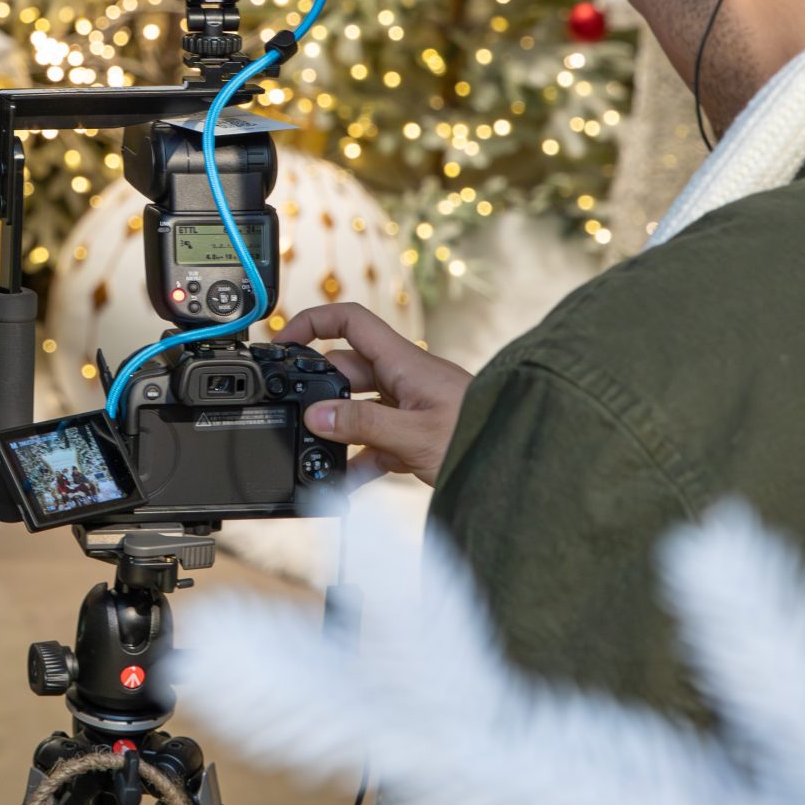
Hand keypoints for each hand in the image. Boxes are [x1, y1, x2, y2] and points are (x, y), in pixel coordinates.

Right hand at [280, 302, 473, 485]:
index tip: (283, 340)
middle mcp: (405, 379)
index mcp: (404, 362)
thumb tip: (316, 415)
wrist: (521, 465)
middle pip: (348, 370)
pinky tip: (345, 483)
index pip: (351, 322)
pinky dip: (359, 459)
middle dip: (320, 392)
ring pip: (360, 409)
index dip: (314, 322)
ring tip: (316, 457)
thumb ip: (362, 424)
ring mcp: (411, 407)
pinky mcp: (417, 436)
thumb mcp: (414, 435)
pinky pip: (377, 441)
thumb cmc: (483, 438)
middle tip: (293, 416)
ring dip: (338, 431)